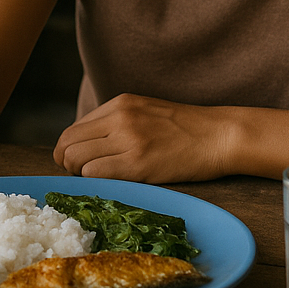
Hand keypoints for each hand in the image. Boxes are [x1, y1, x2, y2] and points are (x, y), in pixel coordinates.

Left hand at [53, 94, 234, 183]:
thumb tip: (87, 146)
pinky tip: (113, 184)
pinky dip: (95, 182)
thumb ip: (117, 123)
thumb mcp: (146, 112)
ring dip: (80, 175)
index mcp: (119, 104)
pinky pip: (95, 174)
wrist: (220, 135)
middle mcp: (119, 117)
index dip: (70, 151)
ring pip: (76, 160)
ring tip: (100, 181)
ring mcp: (128, 139)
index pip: (73, 129)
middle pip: (68, 144)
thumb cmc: (187, 129)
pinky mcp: (138, 162)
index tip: (80, 164)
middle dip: (68, 164)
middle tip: (84, 176)